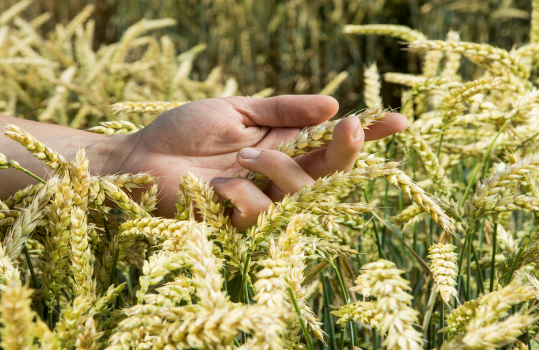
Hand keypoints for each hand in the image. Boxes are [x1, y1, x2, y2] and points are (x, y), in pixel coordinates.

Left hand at [114, 95, 406, 226]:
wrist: (140, 159)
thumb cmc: (183, 132)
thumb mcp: (236, 110)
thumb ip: (282, 110)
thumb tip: (333, 103)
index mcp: (281, 144)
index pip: (331, 141)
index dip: (366, 134)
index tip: (398, 121)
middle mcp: (278, 174)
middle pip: (330, 170)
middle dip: (347, 149)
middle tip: (350, 125)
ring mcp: (261, 200)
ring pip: (301, 192)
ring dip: (278, 168)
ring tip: (242, 154)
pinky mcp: (238, 223)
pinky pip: (261, 214)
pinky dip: (244, 194)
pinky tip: (219, 185)